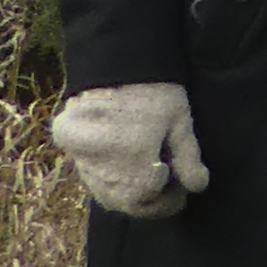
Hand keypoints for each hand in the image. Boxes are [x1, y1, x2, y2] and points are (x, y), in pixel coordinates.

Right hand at [50, 81, 207, 220]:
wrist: (114, 64)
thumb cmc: (154, 92)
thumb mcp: (180, 124)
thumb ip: (188, 158)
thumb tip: (197, 187)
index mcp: (130, 162)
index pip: (146, 200)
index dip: (167, 201)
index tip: (181, 193)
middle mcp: (101, 166)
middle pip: (122, 202)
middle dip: (147, 202)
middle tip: (167, 190)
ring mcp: (80, 159)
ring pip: (103, 192)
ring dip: (127, 194)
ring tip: (149, 179)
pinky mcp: (69, 149)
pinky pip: (89, 177)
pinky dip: (109, 180)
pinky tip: (127, 170)